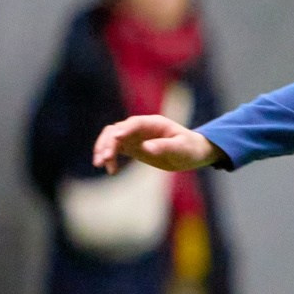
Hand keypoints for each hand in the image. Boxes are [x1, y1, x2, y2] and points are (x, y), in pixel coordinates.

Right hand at [92, 114, 215, 172]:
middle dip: (108, 142)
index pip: (134, 123)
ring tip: (100, 164)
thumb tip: (146, 147)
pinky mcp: (133, 147)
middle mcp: (140, 128)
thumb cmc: (190, 148)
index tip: (116, 139)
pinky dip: (110, 158)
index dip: (124, 130)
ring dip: (104, 149)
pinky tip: (110, 170)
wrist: (193, 153)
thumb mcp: (181, 148)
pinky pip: (115, 149)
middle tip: (105, 158)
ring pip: (112, 138)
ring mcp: (134, 137)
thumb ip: (165, 147)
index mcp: (154, 123)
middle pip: (117, 130)